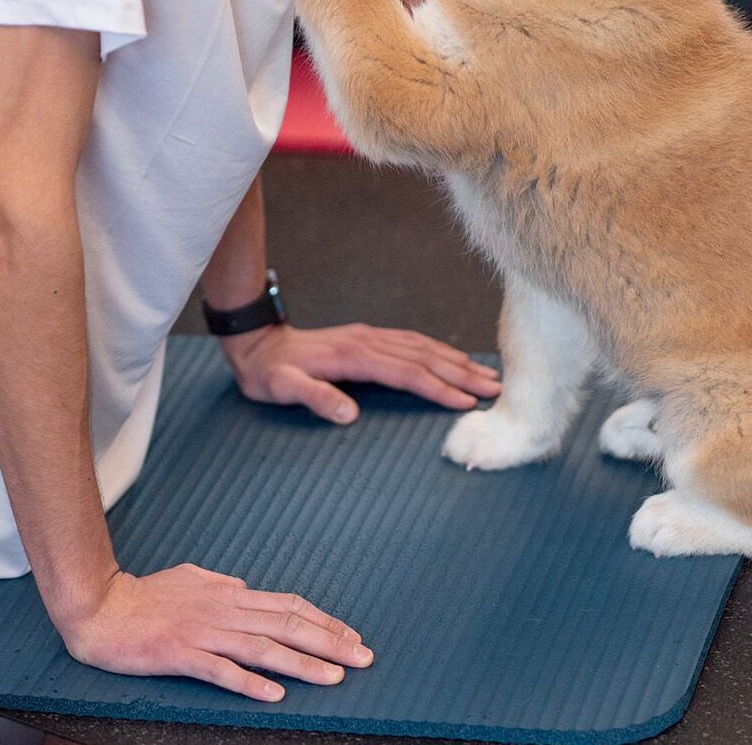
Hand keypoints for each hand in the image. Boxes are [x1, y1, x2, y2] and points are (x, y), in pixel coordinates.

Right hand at [62, 563, 371, 699]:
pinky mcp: (180, 653)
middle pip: (287, 625)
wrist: (102, 606)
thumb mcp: (191, 579)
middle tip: (363, 658)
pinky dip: (249, 681)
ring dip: (302, 663)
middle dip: (329, 642)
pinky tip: (274, 694)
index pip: (288, 605)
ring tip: (334, 678)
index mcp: (230, 594)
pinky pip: (221, 669)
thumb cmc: (145, 595)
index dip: (323, 620)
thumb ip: (221, 584)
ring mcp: (204, 631)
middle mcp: (224, 610)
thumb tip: (245, 586)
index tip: (352, 636)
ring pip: (263, 647)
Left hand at [222, 321, 500, 423]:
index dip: (436, 387)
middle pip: (423, 356)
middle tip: (494, 388)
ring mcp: (369, 336)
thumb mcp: (282, 388)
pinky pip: (411, 341)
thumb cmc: (269, 373)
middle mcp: (367, 341)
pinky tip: (452, 358)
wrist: (257, 343)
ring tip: (485, 374)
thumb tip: (350, 414)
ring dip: (455, 360)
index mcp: (352, 355)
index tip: (465, 401)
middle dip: (460, 373)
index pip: (405, 373)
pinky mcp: (368, 337)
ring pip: (422, 346)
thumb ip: (314, 398)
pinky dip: (437, 349)